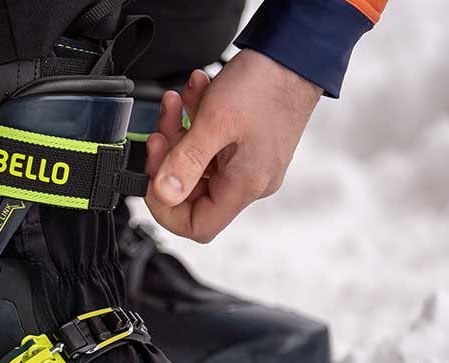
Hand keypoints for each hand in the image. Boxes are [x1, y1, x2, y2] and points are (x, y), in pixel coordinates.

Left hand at [144, 50, 322, 242]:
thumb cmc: (266, 83)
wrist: (295, 51)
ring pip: (196, 162)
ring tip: (175, 103)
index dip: (166, 208)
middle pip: (191, 191)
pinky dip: (195, 121)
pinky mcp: (246, 145)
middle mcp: (249, 181)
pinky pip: (210, 144)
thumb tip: (164, 195)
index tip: (153, 179)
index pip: (197, 226)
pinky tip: (194, 95)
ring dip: (179, 133)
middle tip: (160, 130)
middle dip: (168, 158)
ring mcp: (248, 163)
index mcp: (244, 185)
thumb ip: (185, 162)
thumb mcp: (214, 122)